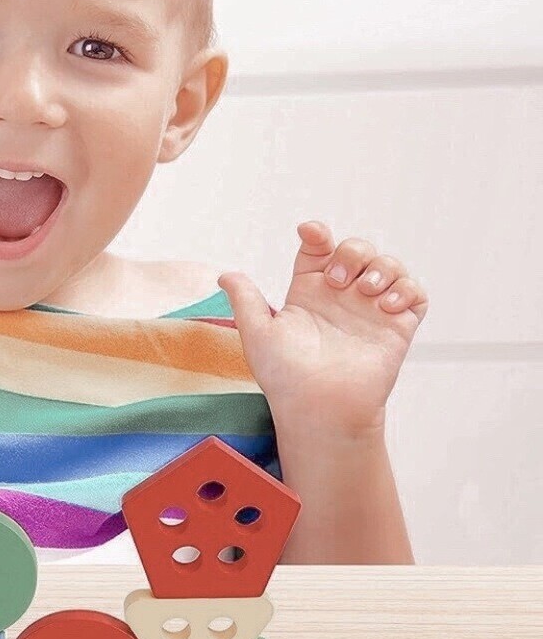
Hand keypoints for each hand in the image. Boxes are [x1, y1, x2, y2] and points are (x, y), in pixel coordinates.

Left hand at [217, 220, 428, 437]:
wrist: (319, 406)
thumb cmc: (285, 376)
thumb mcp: (258, 332)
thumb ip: (245, 300)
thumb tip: (225, 276)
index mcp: (310, 293)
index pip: (319, 249)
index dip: (317, 234)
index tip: (311, 232)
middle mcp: (342, 297)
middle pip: (357, 250)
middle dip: (352, 252)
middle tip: (337, 279)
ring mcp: (371, 310)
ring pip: (388, 266)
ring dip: (382, 267)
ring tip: (365, 290)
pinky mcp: (397, 327)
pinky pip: (414, 294)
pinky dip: (406, 289)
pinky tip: (387, 304)